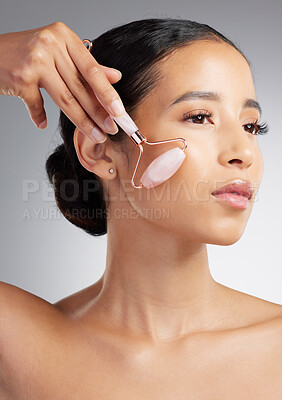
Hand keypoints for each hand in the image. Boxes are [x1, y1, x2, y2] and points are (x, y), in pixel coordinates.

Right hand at [0, 21, 124, 141]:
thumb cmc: (25, 53)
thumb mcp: (59, 52)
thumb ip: (86, 65)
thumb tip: (116, 77)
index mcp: (64, 36)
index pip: (92, 69)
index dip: (108, 93)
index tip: (120, 112)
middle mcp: (51, 44)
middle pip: (81, 87)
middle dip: (99, 112)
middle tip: (111, 128)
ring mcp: (35, 60)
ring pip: (66, 99)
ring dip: (83, 121)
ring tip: (96, 135)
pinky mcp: (21, 77)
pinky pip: (37, 104)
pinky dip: (39, 116)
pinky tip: (42, 124)